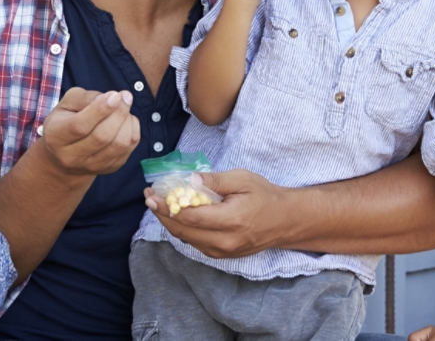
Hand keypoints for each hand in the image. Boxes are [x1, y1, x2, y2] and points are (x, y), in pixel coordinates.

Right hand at [37, 87, 139, 177]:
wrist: (65, 157)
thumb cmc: (66, 122)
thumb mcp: (66, 104)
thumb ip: (86, 98)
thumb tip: (112, 98)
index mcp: (56, 137)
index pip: (79, 126)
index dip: (100, 110)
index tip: (115, 95)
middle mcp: (72, 156)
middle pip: (102, 136)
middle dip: (119, 113)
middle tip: (125, 96)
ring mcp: (92, 166)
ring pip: (119, 144)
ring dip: (127, 121)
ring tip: (124, 107)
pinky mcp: (110, 168)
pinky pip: (129, 148)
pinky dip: (132, 129)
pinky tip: (126, 120)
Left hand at [145, 168, 290, 258]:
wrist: (285, 221)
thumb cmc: (265, 196)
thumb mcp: (242, 179)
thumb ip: (214, 181)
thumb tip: (189, 181)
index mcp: (231, 220)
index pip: (189, 217)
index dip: (166, 206)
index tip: (152, 194)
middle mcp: (224, 241)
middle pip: (182, 231)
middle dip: (161, 213)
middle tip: (149, 197)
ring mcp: (222, 252)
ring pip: (185, 239)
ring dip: (169, 222)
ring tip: (158, 203)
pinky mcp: (221, 255)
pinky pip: (194, 243)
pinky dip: (182, 229)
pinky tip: (176, 214)